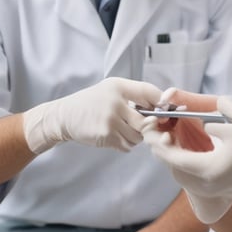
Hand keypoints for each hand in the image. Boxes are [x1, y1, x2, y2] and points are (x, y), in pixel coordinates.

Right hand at [23, 77, 161, 153]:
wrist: (65, 116)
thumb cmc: (92, 102)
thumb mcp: (111, 89)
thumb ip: (134, 94)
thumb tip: (161, 105)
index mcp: (119, 86)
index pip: (149, 92)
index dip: (161, 102)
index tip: (165, 109)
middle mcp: (115, 102)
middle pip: (147, 120)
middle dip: (146, 126)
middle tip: (140, 125)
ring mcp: (110, 120)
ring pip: (138, 136)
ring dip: (135, 137)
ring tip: (123, 129)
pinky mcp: (106, 135)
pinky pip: (127, 145)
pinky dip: (125, 144)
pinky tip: (115, 136)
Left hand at [143, 97, 231, 222]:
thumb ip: (223, 112)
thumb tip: (204, 112)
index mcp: (211, 167)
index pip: (174, 156)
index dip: (158, 140)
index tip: (152, 124)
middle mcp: (205, 182)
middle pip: (171, 164)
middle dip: (159, 143)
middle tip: (152, 125)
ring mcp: (206, 187)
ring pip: (176, 169)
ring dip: (168, 150)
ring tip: (165, 130)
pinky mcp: (208, 187)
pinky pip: (185, 173)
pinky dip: (177, 158)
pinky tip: (178, 142)